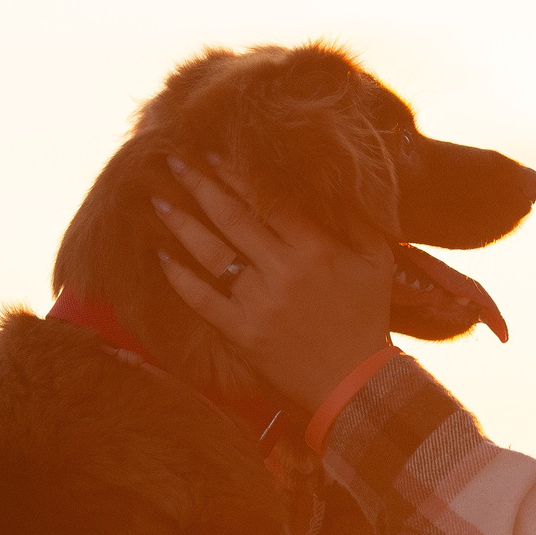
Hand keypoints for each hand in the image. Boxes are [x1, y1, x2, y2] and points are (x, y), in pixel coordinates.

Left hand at [152, 156, 393, 406]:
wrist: (354, 381)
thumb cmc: (366, 316)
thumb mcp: (378, 262)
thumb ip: (358, 220)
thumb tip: (335, 180)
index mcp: (316, 249)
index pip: (269, 200)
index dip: (237, 173)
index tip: (213, 153)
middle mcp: (285, 271)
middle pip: (232, 218)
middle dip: (200, 185)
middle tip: (173, 160)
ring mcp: (260, 303)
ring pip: (212, 254)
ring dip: (181, 223)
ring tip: (158, 199)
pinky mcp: (243, 333)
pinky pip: (203, 300)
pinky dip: (180, 277)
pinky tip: (162, 255)